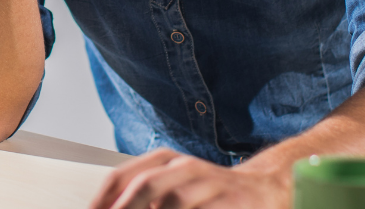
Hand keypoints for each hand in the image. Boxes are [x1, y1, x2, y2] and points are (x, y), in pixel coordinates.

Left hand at [89, 148, 291, 208]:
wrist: (262, 191)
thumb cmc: (205, 194)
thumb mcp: (172, 188)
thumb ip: (143, 198)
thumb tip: (105, 208)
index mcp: (166, 161)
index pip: (123, 176)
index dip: (102, 199)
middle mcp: (186, 168)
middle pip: (146, 186)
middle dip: (125, 208)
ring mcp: (210, 185)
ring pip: (173, 204)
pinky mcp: (231, 204)